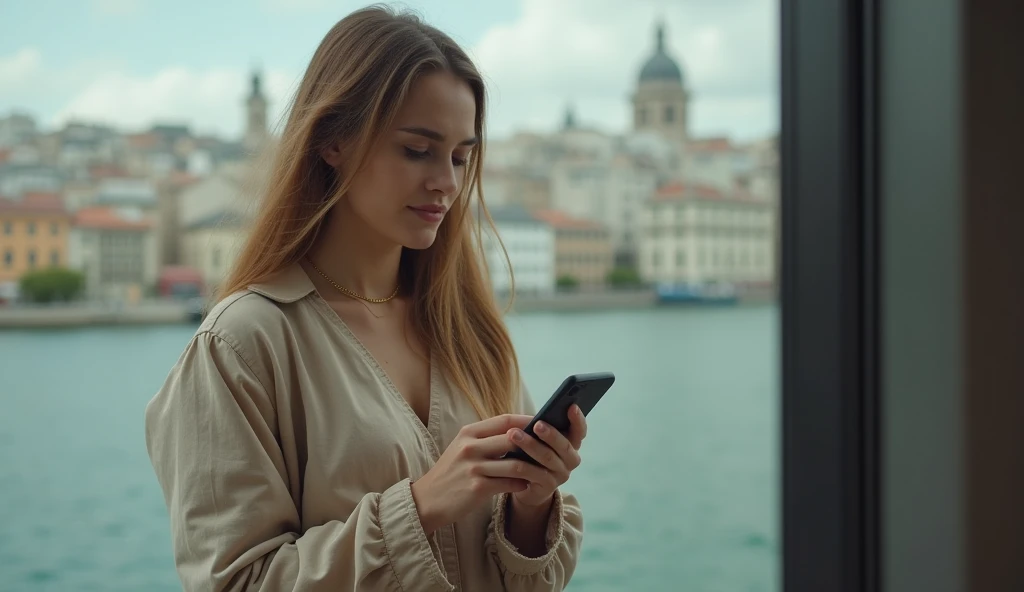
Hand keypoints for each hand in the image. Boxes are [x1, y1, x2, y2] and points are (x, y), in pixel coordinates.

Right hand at [411, 414, 534, 534]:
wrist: (427, 500)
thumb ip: (486, 438)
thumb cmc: (451, 473)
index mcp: (468, 433)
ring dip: (532, 467)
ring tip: (541, 469)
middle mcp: (470, 447)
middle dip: (534, 443)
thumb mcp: (463, 448)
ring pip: (514, 463)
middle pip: (513, 438)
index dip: (527, 421)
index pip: (504, 420)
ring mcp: (473, 467)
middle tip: (549, 448)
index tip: (544, 423)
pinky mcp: (477, 487)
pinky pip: (509, 483)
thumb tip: (518, 432)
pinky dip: (521, 484)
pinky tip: (527, 484)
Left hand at [506, 404, 586, 507]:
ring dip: (530, 445)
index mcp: (572, 443)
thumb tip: (534, 416)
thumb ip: (542, 428)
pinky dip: (522, 464)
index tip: (572, 406)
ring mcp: (561, 474)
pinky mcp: (548, 486)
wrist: (524, 484)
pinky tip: (509, 457)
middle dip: (550, 434)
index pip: (579, 431)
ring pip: (547, 457)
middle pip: (564, 445)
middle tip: (536, 424)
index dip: (578, 419)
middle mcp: (571, 459)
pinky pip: (535, 473)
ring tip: (513, 434)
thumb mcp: (539, 439)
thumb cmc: (531, 454)